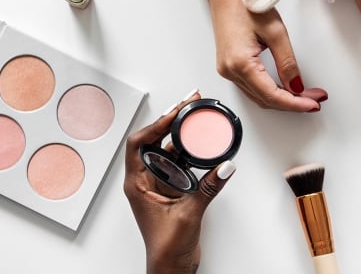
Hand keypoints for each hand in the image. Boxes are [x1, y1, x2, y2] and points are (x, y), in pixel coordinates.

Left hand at [124, 91, 235, 273]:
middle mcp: (145, 181)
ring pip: (168, 151)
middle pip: (154, 141)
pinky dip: (191, 152)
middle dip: (171, 120)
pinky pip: (180, 164)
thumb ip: (208, 189)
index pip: (139, 144)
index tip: (175, 111)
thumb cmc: (166, 248)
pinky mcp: (173, 190)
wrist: (172, 268)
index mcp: (137, 184)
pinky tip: (203, 146)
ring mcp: (159, 185)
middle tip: (189, 103)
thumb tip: (224, 167)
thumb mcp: (189, 214)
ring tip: (195, 117)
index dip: (156, 124)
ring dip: (181, 134)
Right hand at [201, 0, 327, 111]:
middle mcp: (230, 71)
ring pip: (259, 97)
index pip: (272, 96)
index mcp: (240, 63)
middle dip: (293, 103)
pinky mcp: (229, 67)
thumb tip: (297, 86)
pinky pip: (252, 88)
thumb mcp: (276, 32)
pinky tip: (286, 89)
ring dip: (283, 99)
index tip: (313, 104)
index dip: (295, 104)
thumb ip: (287, 62)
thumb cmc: (247, 3)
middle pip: (266, 100)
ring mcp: (227, 70)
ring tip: (306, 96)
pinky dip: (271, 92)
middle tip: (315, 100)